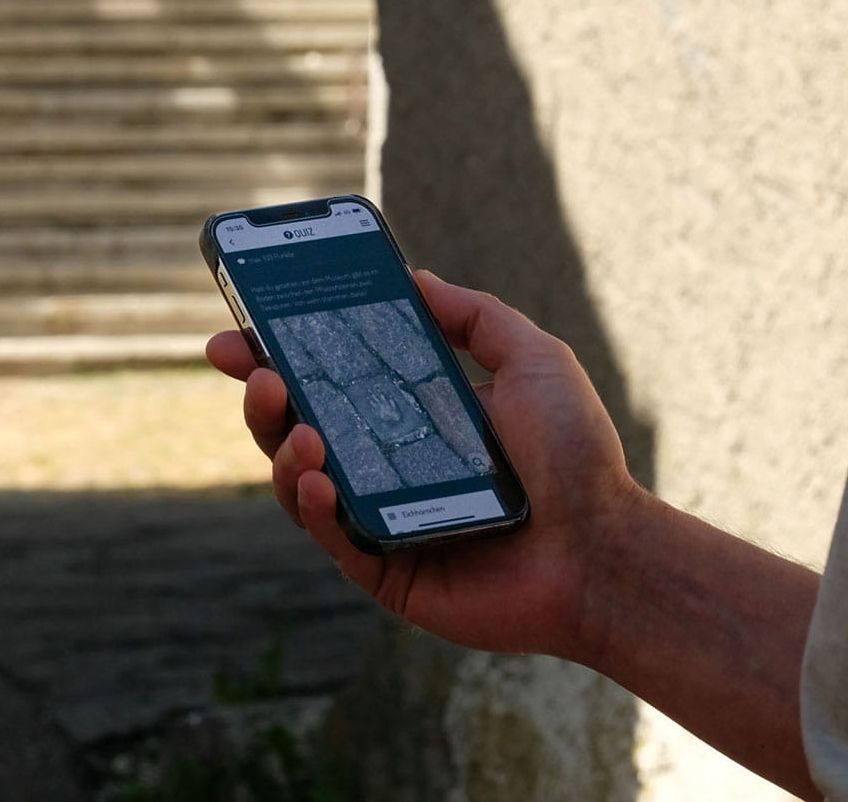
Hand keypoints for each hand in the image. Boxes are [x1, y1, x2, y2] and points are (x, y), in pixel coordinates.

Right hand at [207, 270, 643, 661]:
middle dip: (263, 396)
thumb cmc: (579, 458)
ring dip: (284, 448)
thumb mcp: (534, 360)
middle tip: (254, 370)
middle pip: (297, 426)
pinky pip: (331, 537)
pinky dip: (314, 506)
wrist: (607, 550)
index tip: (240, 330)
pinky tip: (319, 478)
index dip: (278, 354)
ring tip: (299, 429)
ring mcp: (381, 520)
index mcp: (412, 416)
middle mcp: (388, 466)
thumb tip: (413, 275)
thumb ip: (474, 315)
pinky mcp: (384, 572)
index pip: (330, 380)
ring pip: (301, 481)